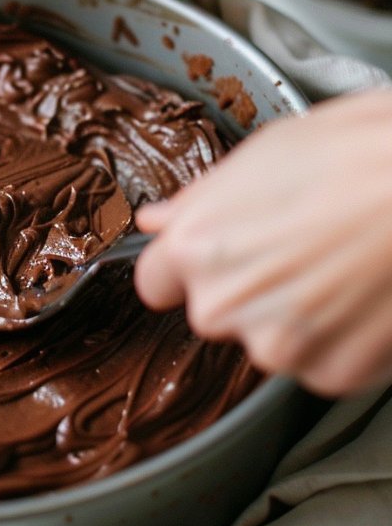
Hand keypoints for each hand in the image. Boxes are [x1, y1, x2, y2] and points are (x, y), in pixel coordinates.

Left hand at [134, 89, 391, 396]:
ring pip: (273, 341)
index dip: (185, 270)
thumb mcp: (268, 151)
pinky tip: (369, 294)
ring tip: (346, 264)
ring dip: (299, 317)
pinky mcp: (332, 374)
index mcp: (196, 246)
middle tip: (305, 247)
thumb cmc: (362, 152)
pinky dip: (345, 340)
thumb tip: (159, 219)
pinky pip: (324, 364)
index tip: (214, 261)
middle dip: (251, 290)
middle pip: (216, 312)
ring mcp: (277, 346)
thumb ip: (203, 199)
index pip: (155, 282)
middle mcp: (223, 305)